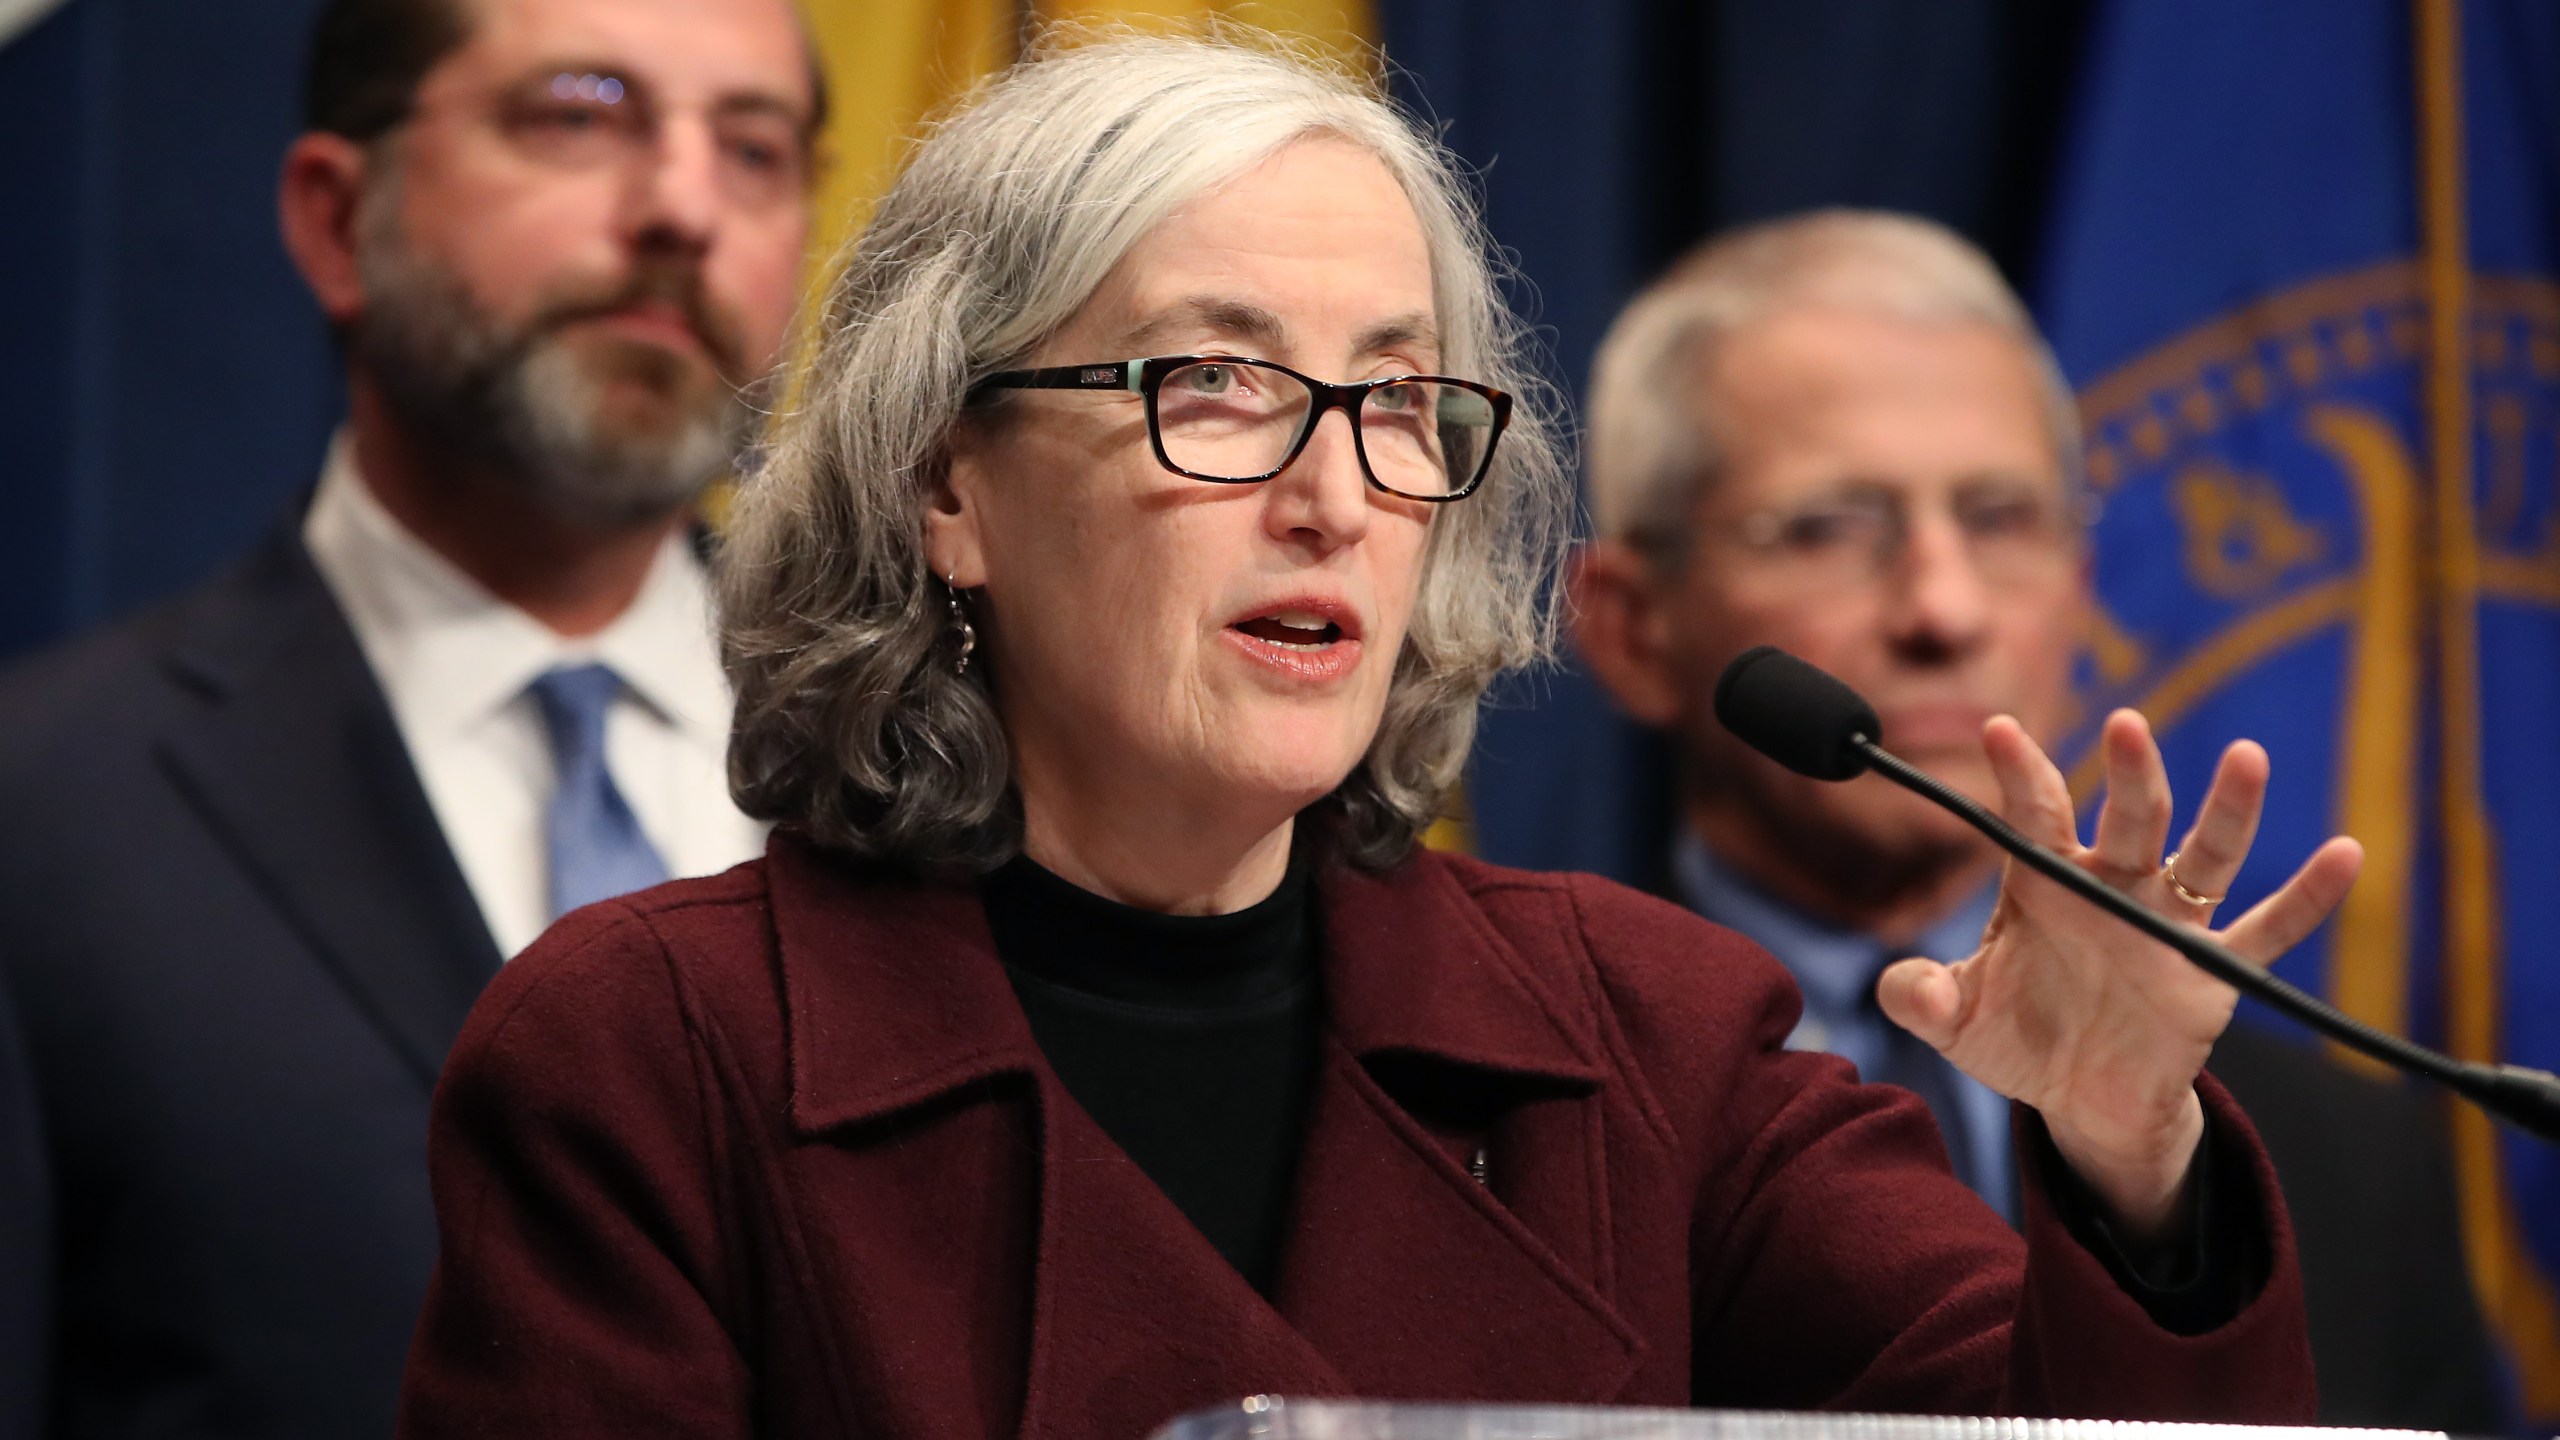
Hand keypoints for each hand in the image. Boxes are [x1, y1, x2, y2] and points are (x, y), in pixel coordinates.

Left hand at [1875, 709, 2362, 1239]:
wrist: (2081, 1099)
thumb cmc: (2019, 1037)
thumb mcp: (1957, 1022)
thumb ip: (1919, 998)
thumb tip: (1897, 987)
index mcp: (2045, 881)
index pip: (2034, 814)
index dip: (2020, 773)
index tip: (1998, 729)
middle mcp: (2113, 887)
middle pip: (2128, 818)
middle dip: (2130, 774)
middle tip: (2127, 724)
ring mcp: (2168, 924)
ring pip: (2205, 855)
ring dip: (2228, 809)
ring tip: (2247, 757)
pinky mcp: (2214, 972)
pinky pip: (2268, 931)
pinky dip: (2309, 897)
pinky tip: (2347, 854)